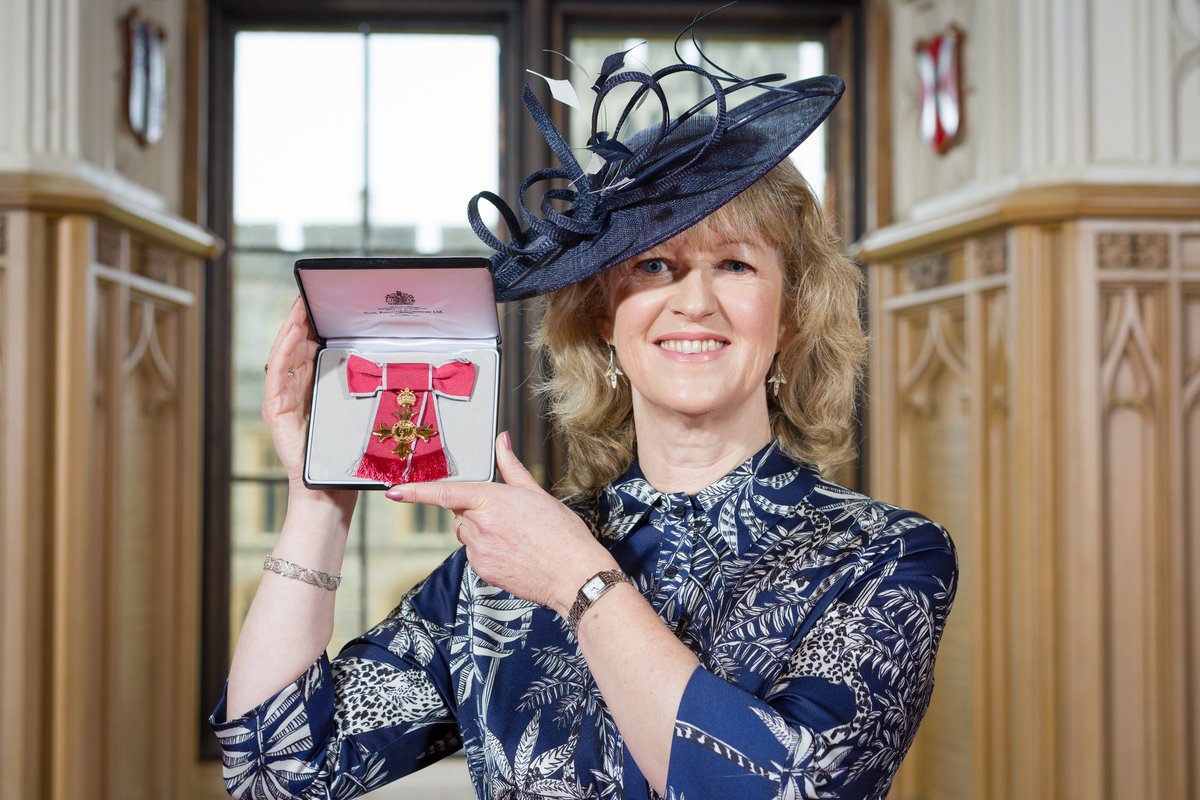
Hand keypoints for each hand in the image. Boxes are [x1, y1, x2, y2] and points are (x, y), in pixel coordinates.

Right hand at [263, 297, 355, 515]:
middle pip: (296, 349)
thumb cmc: (349, 459)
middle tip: (310, 296)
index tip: (324, 303)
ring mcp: (283, 402)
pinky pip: (278, 377)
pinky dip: (283, 354)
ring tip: (300, 307)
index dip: (316, 326)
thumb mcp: (361, 416)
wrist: (330, 494)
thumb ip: (364, 393)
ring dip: (291, 330)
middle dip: (302, 321)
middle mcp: (296, 393)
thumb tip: (386, 367)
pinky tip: (291, 335)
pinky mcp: (276, 412)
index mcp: (315, 391)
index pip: (312, 351)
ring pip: (285, 357)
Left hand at [386, 433, 617, 614]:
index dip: (415, 492)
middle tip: (510, 518)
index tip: (393, 492)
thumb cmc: (561, 533)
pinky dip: (489, 552)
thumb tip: (502, 440)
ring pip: (468, 535)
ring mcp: (479, 551)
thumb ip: (511, 466)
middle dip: (476, 512)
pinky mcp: (482, 571)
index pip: (445, 493)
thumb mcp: (536, 492)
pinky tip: (514, 553)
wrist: (573, 574)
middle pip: (460, 514)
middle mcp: (479, 526)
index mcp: (491, 500)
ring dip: (483, 532)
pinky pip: (476, 555)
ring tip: (517, 537)